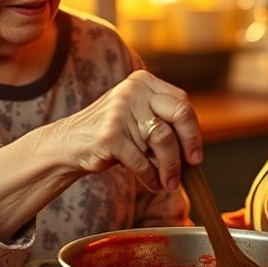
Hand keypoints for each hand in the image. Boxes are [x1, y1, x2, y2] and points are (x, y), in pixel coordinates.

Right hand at [59, 70, 202, 191]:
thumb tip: (195, 149)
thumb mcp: (139, 116)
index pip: (182, 102)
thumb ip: (164, 121)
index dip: (193, 131)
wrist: (71, 142)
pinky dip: (151, 177)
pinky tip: (152, 184)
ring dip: (170, 167)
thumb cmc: (113, 133)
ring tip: (169, 183)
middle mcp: (133, 91)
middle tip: (192, 166)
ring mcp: (120, 111)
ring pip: (163, 141)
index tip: (196, 155)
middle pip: (180, 114)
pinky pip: (143, 161)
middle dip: (189, 144)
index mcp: (143, 82)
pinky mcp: (110, 135)